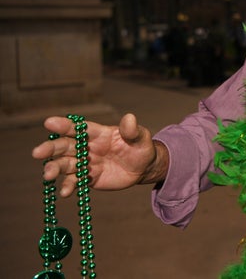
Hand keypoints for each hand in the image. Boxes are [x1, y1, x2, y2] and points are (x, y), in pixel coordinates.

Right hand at [32, 113, 167, 196]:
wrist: (143, 168)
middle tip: (37, 153)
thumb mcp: (141, 138)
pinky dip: (68, 186)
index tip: (49, 123)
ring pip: (65, 164)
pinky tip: (64, 192)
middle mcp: (88, 146)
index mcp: (98, 133)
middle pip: (65, 145)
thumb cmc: (140, 147)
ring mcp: (86, 162)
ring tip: (47, 175)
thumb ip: (133, 130)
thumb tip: (129, 118)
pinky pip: (75, 181)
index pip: (79, 128)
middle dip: (51, 148)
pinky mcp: (88, 177)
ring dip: (54, 168)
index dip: (64, 125)